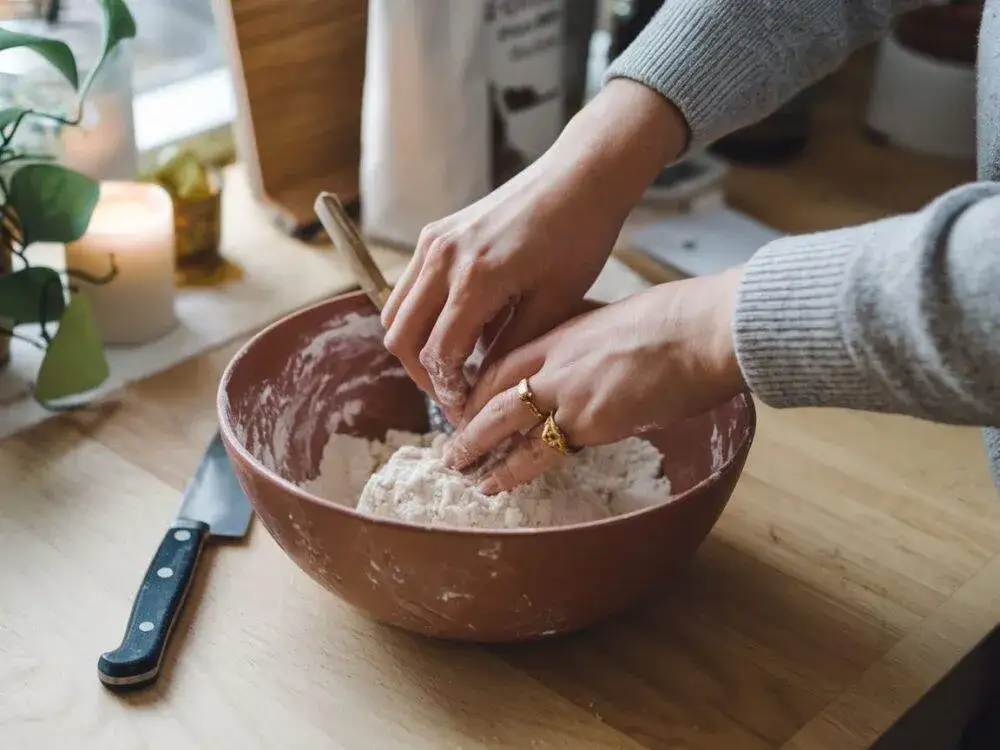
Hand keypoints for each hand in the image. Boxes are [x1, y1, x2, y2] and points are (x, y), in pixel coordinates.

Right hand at [380, 80, 687, 417]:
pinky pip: (409, 287)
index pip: (437, 355)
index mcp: (475, 279)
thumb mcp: (554, 303)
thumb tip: (482, 386)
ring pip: (396, 313)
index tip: (468, 413)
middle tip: (457, 397)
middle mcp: (442, 258)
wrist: (579, 176)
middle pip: (401, 339)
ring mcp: (433, 242)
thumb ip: (511, 348)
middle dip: (424, 376)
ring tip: (457, 365)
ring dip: (417, 346)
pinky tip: (461, 326)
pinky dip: (422, 315)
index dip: (449, 394)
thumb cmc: (579, 236)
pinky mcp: (435, 233)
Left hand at [441, 268, 745, 493]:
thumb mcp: (622, 324)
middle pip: (494, 392)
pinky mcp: (591, 420)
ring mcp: (570, 390)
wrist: (704, 331)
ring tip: (459, 471)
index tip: (467, 409)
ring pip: (504, 422)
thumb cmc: (680, 323)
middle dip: (467, 421)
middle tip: (449, 446)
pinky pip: (541, 451)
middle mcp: (557, 360)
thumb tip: (602, 366)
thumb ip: (597, 349)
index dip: (481, 388)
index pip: (505, 362)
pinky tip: (496, 485)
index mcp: (564, 333)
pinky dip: (513, 470)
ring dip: (477, 449)